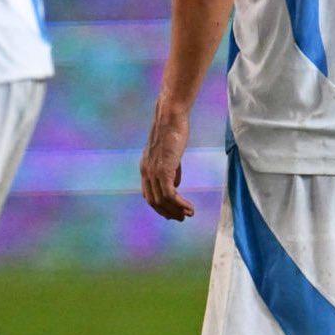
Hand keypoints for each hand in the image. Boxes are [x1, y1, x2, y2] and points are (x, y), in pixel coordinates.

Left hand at [141, 104, 194, 220]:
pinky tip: (189, 207)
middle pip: (153, 202)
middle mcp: (146, 172)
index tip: (173, 213)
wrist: (171, 116)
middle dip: (168, 212)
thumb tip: (176, 186)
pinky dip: (179, 204)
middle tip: (182, 218)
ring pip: (162, 201)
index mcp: (146, 168)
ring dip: (176, 210)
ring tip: (188, 214)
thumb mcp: (170, 154)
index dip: (160, 207)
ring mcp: (153, 171)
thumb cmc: (173, 131)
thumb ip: (172, 171)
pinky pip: (169, 194)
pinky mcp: (163, 170)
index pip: (149, 195)